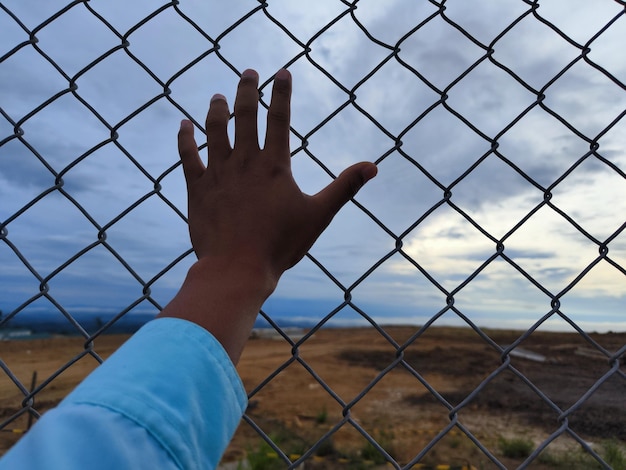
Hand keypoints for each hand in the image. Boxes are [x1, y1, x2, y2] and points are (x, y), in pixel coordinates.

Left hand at [160, 68, 375, 362]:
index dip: (281, 94)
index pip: (279, 119)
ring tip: (218, 96)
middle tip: (248, 73)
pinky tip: (183, 125)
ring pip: (215, 131)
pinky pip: (188, 157)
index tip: (281, 73)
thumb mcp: (319, 215)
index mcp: (274, 166)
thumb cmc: (280, 244)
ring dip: (217, 110)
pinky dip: (185, 139)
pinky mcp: (198, 188)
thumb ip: (345, 187)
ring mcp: (218, 173)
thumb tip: (373, 166)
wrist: (236, 268)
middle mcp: (244, 162)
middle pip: (244, 116)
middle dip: (247, 91)